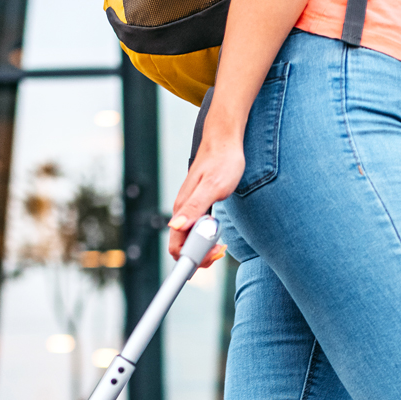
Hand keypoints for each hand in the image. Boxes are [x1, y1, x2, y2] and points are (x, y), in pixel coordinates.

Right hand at [168, 122, 241, 266]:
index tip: (213, 255)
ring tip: (222, 245)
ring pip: (189, 240)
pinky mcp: (197, 206)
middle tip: (221, 251)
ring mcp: (188, 209)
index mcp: (182, 209)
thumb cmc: (222, 161)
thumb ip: (195, 207)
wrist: (224, 141)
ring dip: (203, 249)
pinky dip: (205, 240)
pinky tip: (218, 237)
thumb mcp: (213, 187)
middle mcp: (182, 211)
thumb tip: (176, 226)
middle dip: (200, 256)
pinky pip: (195, 231)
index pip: (177, 247)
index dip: (193, 258)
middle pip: (182, 247)